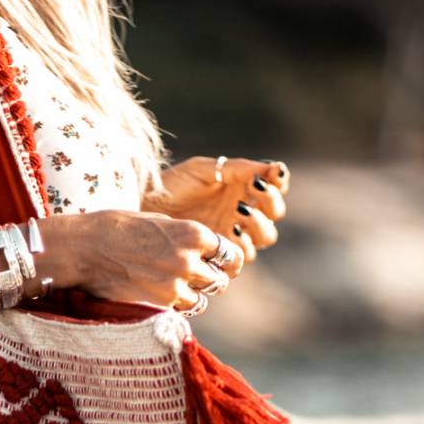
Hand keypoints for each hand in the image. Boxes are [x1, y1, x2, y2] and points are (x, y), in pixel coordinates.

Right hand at [55, 208, 244, 314]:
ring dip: (191, 298)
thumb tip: (204, 252)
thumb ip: (185, 237)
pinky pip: (177, 312)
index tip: (221, 266)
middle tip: (196, 281)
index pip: (230, 254)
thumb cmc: (116, 228)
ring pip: (201, 302)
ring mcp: (175, 285)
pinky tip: (156, 296)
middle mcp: (190, 260)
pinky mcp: (158, 305)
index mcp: (194, 233)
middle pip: (219, 281)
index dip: (227, 262)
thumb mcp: (159, 222)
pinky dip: (172, 308)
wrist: (83, 247)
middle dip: (209, 281)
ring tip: (172, 289)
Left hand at [142, 156, 289, 261]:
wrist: (145, 209)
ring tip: (238, 212)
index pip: (275, 188)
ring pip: (264, 237)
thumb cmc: (172, 186)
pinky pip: (243, 256)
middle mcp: (242, 213)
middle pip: (274, 215)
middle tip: (254, 192)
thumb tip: (275, 168)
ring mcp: (232, 235)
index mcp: (243, 189)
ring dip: (259, 224)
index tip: (269, 176)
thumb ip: (238, 168)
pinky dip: (242, 245)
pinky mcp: (219, 255)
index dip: (278, 183)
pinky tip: (230, 231)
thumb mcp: (203, 170)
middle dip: (270, 203)